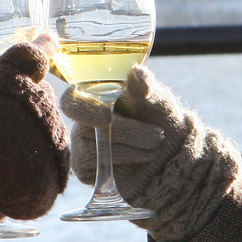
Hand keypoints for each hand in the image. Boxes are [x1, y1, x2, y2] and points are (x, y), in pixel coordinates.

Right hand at [0, 10, 69, 222]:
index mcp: (3, 82)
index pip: (30, 56)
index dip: (39, 47)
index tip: (48, 41)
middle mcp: (29, 113)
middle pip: (39, 97)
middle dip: (26, 98)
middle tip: (4, 106)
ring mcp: (36, 150)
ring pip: (44, 131)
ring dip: (30, 131)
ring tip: (2, 141)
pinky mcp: (38, 186)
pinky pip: (46, 168)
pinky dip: (34, 164)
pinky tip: (13, 168)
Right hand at [59, 66, 241, 241]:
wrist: (169, 152)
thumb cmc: (159, 118)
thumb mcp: (158, 100)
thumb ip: (146, 86)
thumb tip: (136, 72)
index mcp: (93, 97)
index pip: (71, 100)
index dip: (84, 108)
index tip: (108, 116)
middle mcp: (83, 121)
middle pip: (83, 130)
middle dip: (121, 132)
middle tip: (156, 136)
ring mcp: (83, 146)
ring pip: (94, 149)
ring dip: (132, 145)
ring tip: (158, 141)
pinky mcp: (88, 170)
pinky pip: (98, 168)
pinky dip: (127, 160)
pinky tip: (146, 155)